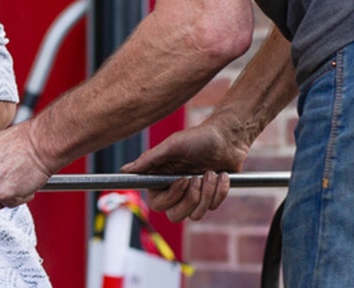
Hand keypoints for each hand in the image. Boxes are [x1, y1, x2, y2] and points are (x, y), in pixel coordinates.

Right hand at [121, 119, 247, 221]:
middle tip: (197, 179)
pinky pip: (213, 207)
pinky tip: (221, 175)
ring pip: (196, 215)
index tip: (182, 180)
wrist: (228, 138)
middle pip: (175, 215)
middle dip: (190, 199)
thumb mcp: (172, 146)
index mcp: (162, 179)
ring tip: (211, 173)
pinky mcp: (210, 196)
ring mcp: (193, 195)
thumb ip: (149, 160)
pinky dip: (220, 191)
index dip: (171, 197)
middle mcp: (175, 190)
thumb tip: (125, 170)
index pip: (157, 204)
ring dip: (207, 193)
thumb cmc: (198, 138)